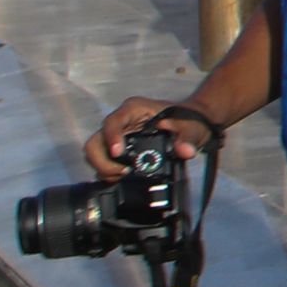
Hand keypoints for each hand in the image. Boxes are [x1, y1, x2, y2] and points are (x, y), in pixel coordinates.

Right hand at [89, 94, 205, 173]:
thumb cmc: (187, 120)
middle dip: (103, 160)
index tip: (118, 153)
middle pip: (96, 141)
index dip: (111, 137)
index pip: (113, 122)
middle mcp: (121, 122)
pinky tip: (122, 177)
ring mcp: (117, 136)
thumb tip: (185, 151)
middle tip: (122, 173)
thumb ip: (187, 138)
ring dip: (105, 168)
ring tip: (123, 176)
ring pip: (96, 153)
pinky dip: (109, 171)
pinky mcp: (118, 149)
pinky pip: (105, 161)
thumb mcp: (190, 127)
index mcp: (134, 109)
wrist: (190, 125)